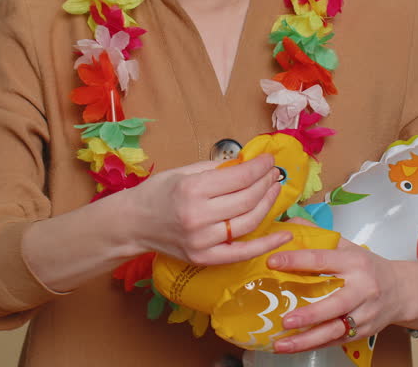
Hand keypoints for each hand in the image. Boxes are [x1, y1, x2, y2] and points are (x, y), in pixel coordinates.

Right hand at [122, 154, 292, 265]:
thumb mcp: (183, 171)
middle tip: (274, 173)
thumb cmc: (157, 193)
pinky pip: (242, 252)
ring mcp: (202, 241)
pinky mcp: (205, 258)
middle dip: (267, 183)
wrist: (133, 224)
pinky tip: (284, 233)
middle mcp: (198, 216)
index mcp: (192, 189)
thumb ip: (216, 168)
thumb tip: (248, 163)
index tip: (269, 160)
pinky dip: (266, 244)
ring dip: (268, 204)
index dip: (260, 167)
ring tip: (275, 190)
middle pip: (248, 199)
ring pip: (249, 222)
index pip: (239, 177)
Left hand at [264, 232, 417, 352]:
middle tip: (285, 320)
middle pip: (336, 303)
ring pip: (335, 329)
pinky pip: (335, 340)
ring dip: (307, 339)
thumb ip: (317, 235)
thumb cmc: (367, 267)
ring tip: (282, 344)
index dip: (296, 260)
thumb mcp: (347, 245)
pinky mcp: (363, 332)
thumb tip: (288, 223)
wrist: (401, 291)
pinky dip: (313, 345)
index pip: (322, 260)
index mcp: (354, 262)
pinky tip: (292, 347)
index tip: (272, 262)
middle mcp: (362, 289)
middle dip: (310, 314)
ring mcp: (364, 313)